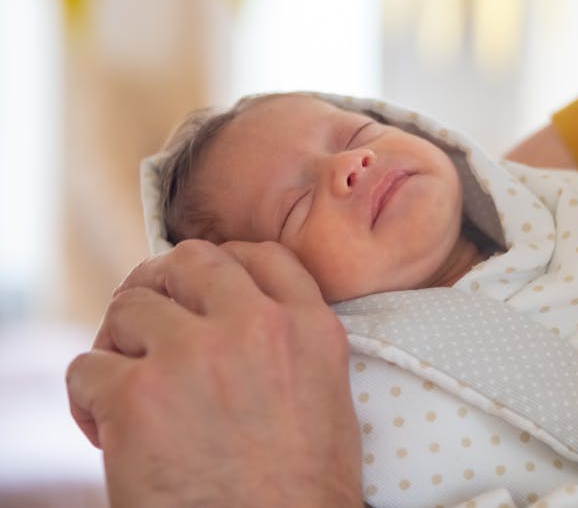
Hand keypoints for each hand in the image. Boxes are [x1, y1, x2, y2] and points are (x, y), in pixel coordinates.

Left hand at [66, 240, 362, 506]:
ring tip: (132, 392)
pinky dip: (89, 401)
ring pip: (128, 307)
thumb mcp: (328, 401)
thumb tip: (237, 320)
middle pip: (190, 261)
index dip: (224, 264)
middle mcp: (254, 328)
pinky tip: (112, 434)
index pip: (262, 255)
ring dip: (122, 344)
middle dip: (163, 285)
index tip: (203, 290)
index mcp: (310, 331)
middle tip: (149, 325)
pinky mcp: (135, 397)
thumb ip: (292, 347)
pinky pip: (87, 368)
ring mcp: (192, 356)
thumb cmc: (300, 494)